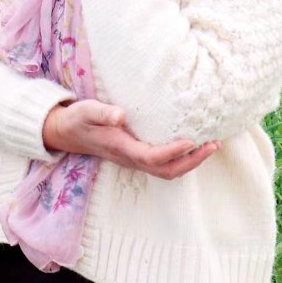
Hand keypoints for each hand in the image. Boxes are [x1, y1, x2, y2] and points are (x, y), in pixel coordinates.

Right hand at [42, 100, 219, 180]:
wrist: (67, 133)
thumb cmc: (79, 119)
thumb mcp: (87, 111)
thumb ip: (102, 113)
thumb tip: (120, 116)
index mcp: (121, 148)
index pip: (152, 157)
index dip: (173, 152)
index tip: (192, 140)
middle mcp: (130, 159)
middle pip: (167, 171)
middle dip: (192, 161)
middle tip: (213, 145)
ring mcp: (134, 160)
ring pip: (167, 171)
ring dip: (191, 162)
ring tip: (211, 145)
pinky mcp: (137, 156)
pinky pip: (164, 164)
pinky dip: (183, 158)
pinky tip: (194, 144)